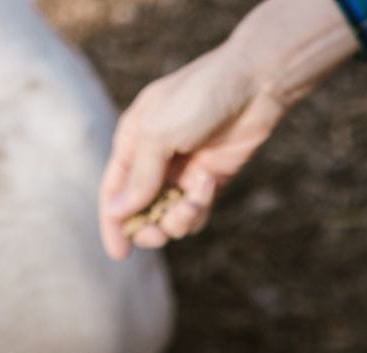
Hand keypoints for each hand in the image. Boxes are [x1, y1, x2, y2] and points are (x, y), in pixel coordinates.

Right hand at [98, 0, 357, 258]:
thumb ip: (139, 176)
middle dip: (150, 228)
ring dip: (180, 218)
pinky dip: (200, 208)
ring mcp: (184, 171)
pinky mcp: (211, 179)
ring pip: (171, 216)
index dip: (113, 224)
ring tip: (195, 200)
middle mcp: (156, 160)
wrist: (253, 84)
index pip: (115, 191)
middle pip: (142, 212)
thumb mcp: (158, 134)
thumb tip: (117, 212)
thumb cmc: (199, 98)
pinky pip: (196, 211)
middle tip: (160, 234)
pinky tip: (208, 184)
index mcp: (133, 142)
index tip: (120, 254)